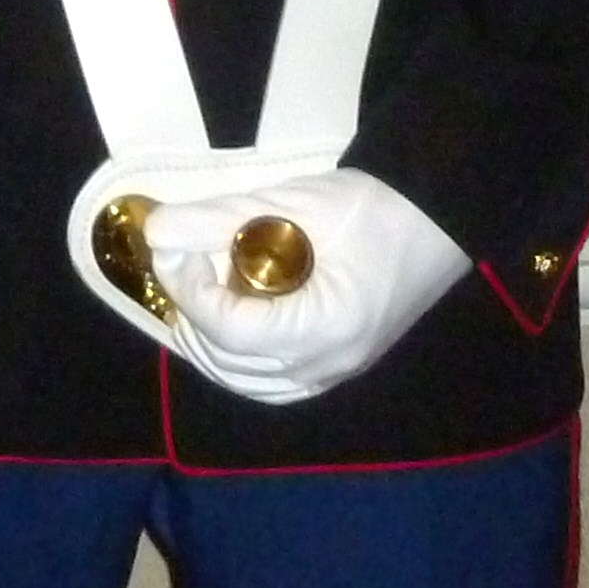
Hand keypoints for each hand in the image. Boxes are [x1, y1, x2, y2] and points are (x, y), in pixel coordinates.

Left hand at [139, 169, 469, 406]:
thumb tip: (154, 230)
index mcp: (325, 328)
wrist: (434, 216)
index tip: (176, 245)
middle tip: (184, 260)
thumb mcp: (290, 203)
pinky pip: (269, 384)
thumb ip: (217, 218)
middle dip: (192, 311)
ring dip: (209, 340)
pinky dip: (236, 360)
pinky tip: (226, 322)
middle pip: (229, 362)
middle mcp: (328, 364)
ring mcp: (334, 373)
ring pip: (243, 382)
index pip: (229, 328)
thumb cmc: (370, 206)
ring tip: (201, 287)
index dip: (188, 289)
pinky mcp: (336, 367)